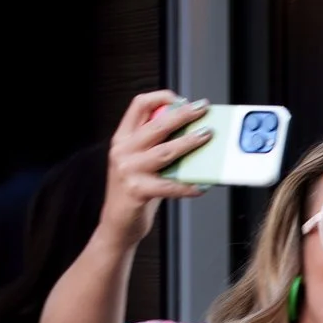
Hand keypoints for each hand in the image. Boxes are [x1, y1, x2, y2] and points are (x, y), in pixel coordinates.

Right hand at [101, 89, 212, 246]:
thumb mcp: (139, 161)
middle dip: (183, 115)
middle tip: (202, 110)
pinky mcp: (137, 191)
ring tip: (206, 136)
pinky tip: (201, 185)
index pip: (138, 105)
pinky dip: (188, 185)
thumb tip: (191, 130)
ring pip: (165, 151)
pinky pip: (169, 185)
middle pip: (157, 125)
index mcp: (122, 139)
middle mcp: (122, 151)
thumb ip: (156, 144)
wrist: (117, 224)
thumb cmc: (134, 191)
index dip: (161, 97)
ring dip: (190, 142)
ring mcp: (128, 170)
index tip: (182, 100)